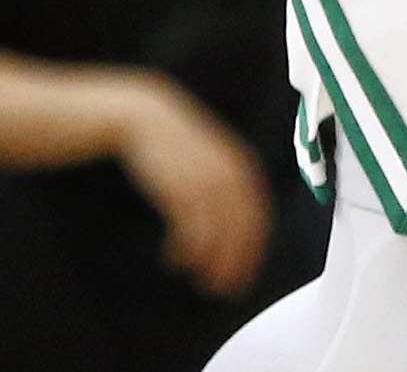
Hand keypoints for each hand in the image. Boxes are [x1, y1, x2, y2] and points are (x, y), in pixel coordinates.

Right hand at [115, 80, 271, 298]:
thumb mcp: (215, 157)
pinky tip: (174, 258)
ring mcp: (204, 183)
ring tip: (199, 279)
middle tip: (224, 289)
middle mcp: (229, 177)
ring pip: (215, 236)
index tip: (246, 273)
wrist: (147, 118)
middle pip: (240, 232)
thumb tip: (238, 222)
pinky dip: (183, 250)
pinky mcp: (178, 190)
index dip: (254, 250)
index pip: (259, 218)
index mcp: (243, 168)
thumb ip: (230, 184)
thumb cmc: (179, 142)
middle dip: (235, 264)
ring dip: (208, 263)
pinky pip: (187, 230)